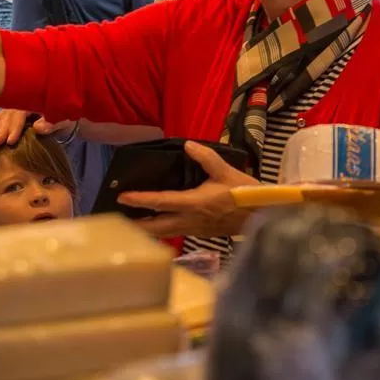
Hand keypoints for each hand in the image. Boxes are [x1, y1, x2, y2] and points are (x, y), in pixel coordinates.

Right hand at [0, 110, 70, 146]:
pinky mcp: (9, 116)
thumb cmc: (63, 119)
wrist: (63, 117)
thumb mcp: (62, 120)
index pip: (20, 114)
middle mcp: (20, 104)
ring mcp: (13, 109)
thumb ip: (51, 124)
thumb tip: (38, 128)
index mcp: (32, 102)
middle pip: (6, 116)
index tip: (10, 141)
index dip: (14, 127)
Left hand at [120, 141, 259, 238]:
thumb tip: (188, 145)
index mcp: (194, 203)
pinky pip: (175, 233)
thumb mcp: (226, 171)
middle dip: (136, 225)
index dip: (140, 200)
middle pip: (156, 227)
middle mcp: (190, 220)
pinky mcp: (200, 233)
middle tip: (116, 221)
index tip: (122, 197)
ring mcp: (195, 229)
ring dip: (146, 230)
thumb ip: (206, 158)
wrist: (263, 216)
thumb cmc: (245, 194)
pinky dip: (160, 231)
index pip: (161, 202)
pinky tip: (155, 226)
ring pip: (165, 233)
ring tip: (130, 226)